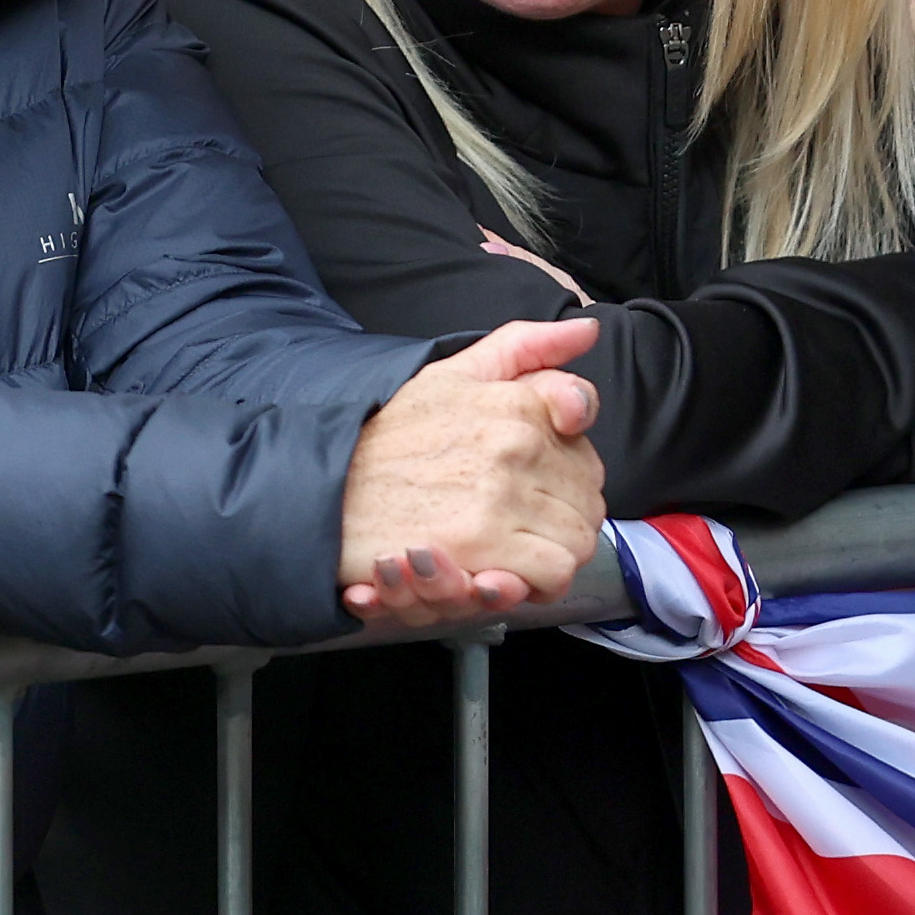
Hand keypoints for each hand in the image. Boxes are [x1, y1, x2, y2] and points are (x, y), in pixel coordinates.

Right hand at [341, 319, 605, 628]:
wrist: (326, 487)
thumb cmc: (387, 435)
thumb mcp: (453, 373)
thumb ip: (526, 348)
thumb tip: (589, 331)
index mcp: (515, 403)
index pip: (587, 452)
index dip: (571, 480)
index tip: (543, 493)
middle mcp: (515, 444)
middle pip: (587, 502)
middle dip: (565, 523)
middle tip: (525, 534)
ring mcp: (500, 495)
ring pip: (577, 541)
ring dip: (554, 557)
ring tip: (517, 558)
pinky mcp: (482, 544)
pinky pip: (552, 573)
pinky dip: (538, 584)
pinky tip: (508, 576)